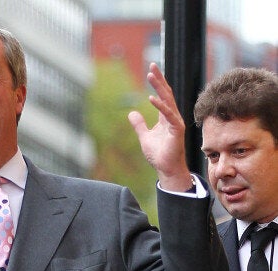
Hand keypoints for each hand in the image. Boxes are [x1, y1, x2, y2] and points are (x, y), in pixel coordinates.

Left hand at [128, 63, 192, 191]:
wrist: (165, 169)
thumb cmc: (159, 154)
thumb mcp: (144, 136)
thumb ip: (139, 124)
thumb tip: (132, 112)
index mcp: (165, 117)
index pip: (162, 95)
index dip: (157, 82)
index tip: (152, 69)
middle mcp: (172, 117)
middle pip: (166, 93)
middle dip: (159, 79)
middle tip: (152, 65)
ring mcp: (175, 123)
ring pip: (168, 100)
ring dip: (159, 87)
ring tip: (151, 75)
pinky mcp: (176, 130)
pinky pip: (168, 115)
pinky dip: (160, 106)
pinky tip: (151, 97)